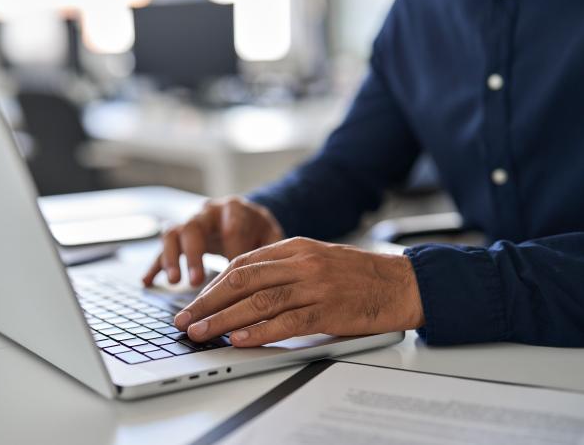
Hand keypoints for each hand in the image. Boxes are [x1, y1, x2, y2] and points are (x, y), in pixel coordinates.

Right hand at [142, 197, 283, 286]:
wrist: (248, 218)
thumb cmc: (261, 232)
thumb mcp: (272, 237)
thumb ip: (270, 254)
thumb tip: (268, 279)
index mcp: (235, 209)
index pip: (232, 229)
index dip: (232, 252)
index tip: (236, 279)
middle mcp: (209, 212)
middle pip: (195, 227)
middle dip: (194, 255)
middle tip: (195, 281)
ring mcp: (191, 222)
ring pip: (173, 234)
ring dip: (172, 258)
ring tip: (175, 282)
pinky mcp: (179, 236)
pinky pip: (162, 248)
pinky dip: (155, 265)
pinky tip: (148, 282)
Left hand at [173, 237, 423, 346]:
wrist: (402, 283)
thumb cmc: (358, 274)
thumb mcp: (316, 258)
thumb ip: (282, 268)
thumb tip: (242, 290)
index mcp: (295, 246)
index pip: (242, 264)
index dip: (213, 286)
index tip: (194, 303)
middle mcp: (301, 263)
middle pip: (242, 281)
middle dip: (207, 302)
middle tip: (185, 320)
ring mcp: (314, 286)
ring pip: (258, 302)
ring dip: (223, 320)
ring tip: (201, 333)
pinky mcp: (328, 310)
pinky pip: (287, 321)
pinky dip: (259, 331)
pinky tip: (239, 339)